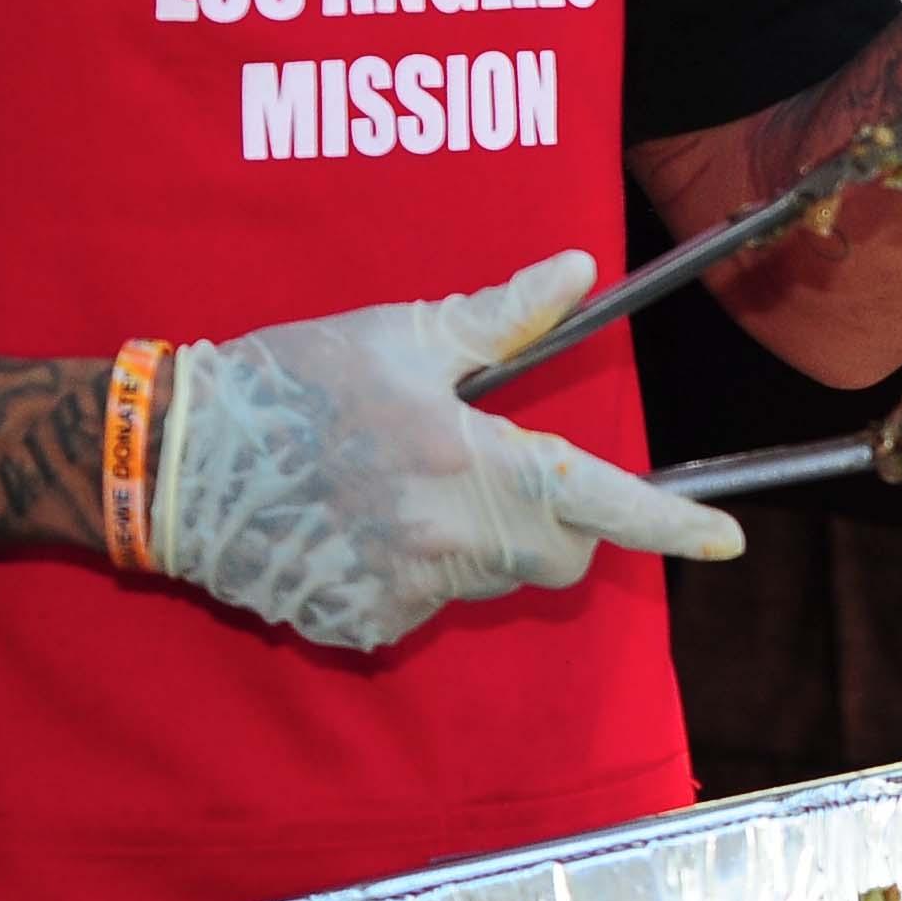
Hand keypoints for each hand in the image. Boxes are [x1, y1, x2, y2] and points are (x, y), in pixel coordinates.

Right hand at [154, 249, 742, 652]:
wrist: (173, 462)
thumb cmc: (290, 380)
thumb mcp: (400, 334)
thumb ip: (501, 316)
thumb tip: (577, 272)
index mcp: (464, 461)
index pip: (595, 499)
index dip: (669, 525)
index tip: (728, 542)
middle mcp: (442, 539)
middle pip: (555, 556)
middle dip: (556, 522)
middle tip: (496, 466)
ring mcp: (399, 593)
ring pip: (490, 581)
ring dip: (480, 542)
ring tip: (404, 484)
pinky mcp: (359, 627)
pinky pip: (425, 606)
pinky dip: (417, 572)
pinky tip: (361, 525)